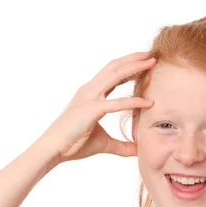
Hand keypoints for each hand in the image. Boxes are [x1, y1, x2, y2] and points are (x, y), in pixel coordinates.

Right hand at [41, 52, 155, 162]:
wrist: (53, 149)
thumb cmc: (74, 144)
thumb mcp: (104, 143)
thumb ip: (122, 146)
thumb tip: (138, 151)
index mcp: (90, 94)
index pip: (112, 74)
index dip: (128, 67)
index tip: (145, 64)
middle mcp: (89, 90)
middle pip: (114, 67)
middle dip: (133, 59)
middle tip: (152, 55)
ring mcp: (89, 98)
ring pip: (115, 75)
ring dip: (135, 67)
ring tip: (152, 62)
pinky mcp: (91, 110)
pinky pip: (116, 103)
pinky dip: (134, 101)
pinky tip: (150, 102)